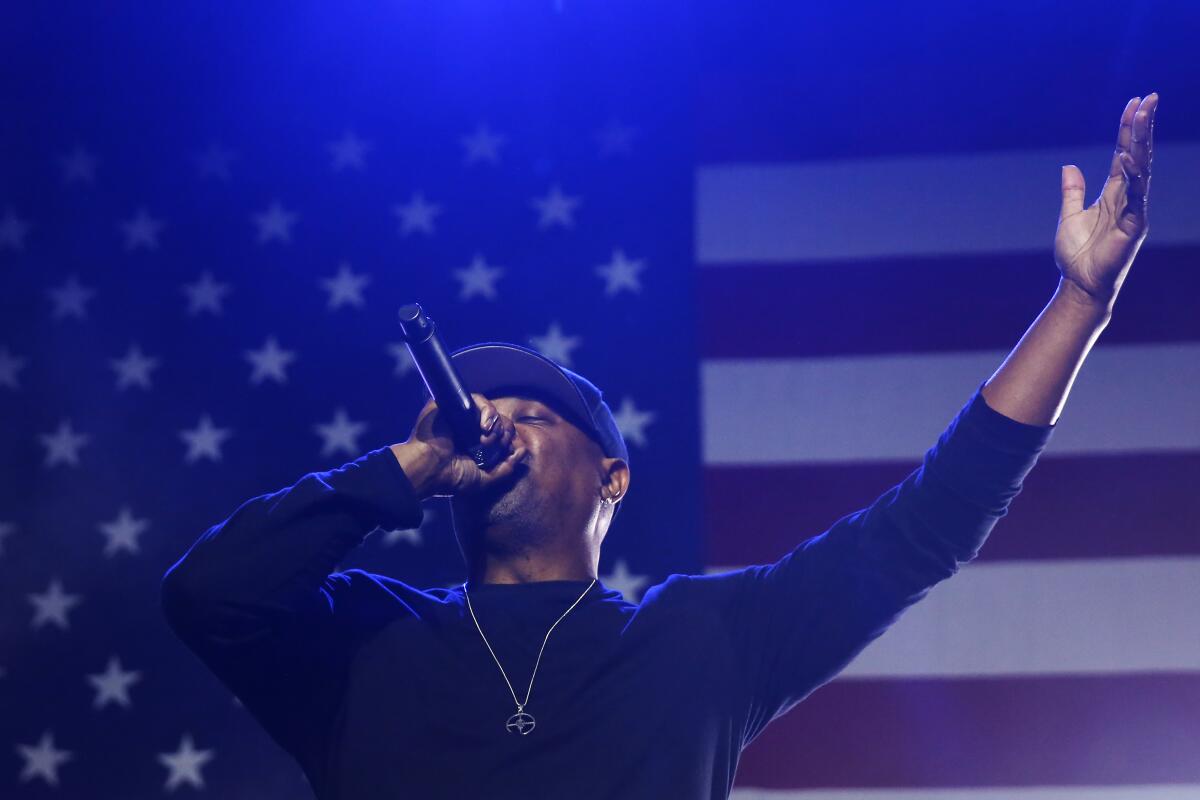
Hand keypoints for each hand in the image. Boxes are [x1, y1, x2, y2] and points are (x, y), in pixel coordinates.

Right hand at [396, 393, 526, 497]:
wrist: (428, 469)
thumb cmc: (451, 478)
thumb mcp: (485, 479)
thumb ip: (506, 468)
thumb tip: (523, 450)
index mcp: (476, 444)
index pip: (503, 434)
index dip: (508, 441)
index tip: (505, 452)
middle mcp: (469, 428)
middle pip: (501, 421)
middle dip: (504, 435)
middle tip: (493, 447)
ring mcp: (461, 415)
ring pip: (493, 411)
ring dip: (496, 427)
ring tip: (484, 441)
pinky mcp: (453, 403)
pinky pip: (479, 399)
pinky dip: (488, 412)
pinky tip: (484, 428)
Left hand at [1055, 93, 1157, 308]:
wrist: (1080, 285)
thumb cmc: (1077, 255)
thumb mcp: (1069, 215)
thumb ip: (1072, 192)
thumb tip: (1069, 167)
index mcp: (1115, 193)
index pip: (1125, 154)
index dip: (1129, 129)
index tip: (1135, 103)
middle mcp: (1128, 198)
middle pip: (1138, 154)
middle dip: (1142, 126)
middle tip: (1149, 98)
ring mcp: (1134, 211)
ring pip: (1141, 169)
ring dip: (1141, 142)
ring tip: (1142, 116)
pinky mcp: (1134, 226)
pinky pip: (1135, 196)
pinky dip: (1133, 176)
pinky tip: (1128, 157)